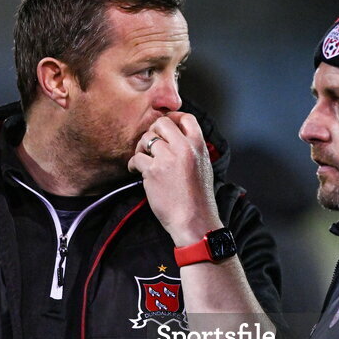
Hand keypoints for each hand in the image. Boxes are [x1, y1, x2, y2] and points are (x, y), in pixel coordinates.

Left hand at [127, 112, 222, 245]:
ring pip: (146, 139)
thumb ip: (192, 150)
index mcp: (199, 146)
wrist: (194, 219)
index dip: (173, 119)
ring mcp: (167, 159)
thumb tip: (176, 138)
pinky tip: (137, 171)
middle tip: (151, 144)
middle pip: (161, 123)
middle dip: (153, 132)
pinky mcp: (152, 172)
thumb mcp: (204, 167)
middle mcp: (183, 148)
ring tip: (144, 160)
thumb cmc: (199, 198)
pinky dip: (134, 164)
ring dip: (141, 148)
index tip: (166, 128)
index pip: (185, 118)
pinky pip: (136, 158)